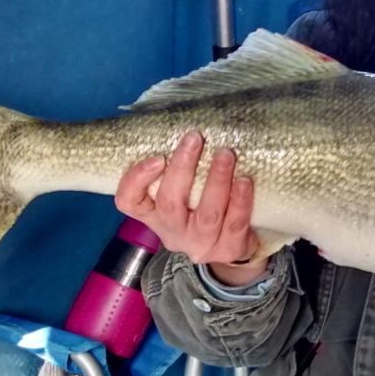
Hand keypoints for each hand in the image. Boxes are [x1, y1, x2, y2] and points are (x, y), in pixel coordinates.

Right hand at [114, 130, 266, 285]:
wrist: (232, 245)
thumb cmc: (201, 207)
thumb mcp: (182, 193)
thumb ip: (177, 169)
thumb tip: (185, 125)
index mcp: (153, 215)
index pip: (129, 202)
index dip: (137, 180)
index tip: (158, 156)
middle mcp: (172, 232)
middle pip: (170, 204)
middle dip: (183, 169)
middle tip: (195, 138)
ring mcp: (200, 244)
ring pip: (207, 214)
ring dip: (217, 180)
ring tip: (226, 154)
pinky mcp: (228, 250)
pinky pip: (235, 224)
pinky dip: (240, 200)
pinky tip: (245, 180)